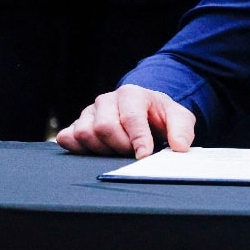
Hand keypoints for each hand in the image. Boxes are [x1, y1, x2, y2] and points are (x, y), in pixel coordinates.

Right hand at [56, 84, 196, 158]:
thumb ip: (182, 130)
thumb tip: (179, 147)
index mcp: (132, 94)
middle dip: (120, 146)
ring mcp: (89, 111)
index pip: (130, 117)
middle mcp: (107, 100)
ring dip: (101, 150)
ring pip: (84, 133)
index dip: (137, 139)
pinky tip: (96, 152)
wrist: (144, 111)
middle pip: (104, 127)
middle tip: (131, 153)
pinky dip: (79, 149)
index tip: (144, 156)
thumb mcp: (178, 118)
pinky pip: (67, 138)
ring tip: (117, 151)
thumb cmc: (160, 116)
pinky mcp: (77, 124)